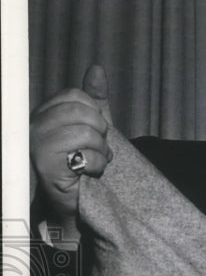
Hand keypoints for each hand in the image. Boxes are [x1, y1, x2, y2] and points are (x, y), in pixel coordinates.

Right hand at [29, 65, 114, 240]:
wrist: (73, 206)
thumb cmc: (82, 167)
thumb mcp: (92, 129)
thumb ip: (94, 101)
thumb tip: (97, 68)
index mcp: (43, 114)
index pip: (75, 95)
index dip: (95, 114)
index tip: (95, 134)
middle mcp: (33, 125)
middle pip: (82, 111)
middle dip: (101, 132)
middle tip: (97, 151)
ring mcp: (35, 144)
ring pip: (86, 131)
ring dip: (101, 151)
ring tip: (94, 163)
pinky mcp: (45, 165)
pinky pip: (84, 154)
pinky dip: (98, 165)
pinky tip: (89, 175)